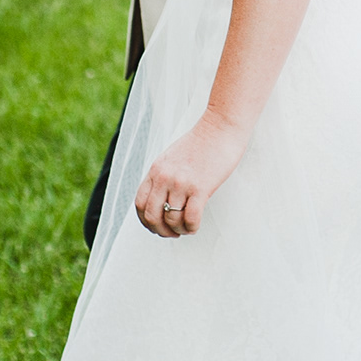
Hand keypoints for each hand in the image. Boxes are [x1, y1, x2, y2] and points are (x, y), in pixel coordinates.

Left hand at [136, 116, 247, 237]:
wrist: (221, 126)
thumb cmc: (202, 142)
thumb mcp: (172, 157)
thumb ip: (163, 176)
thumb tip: (163, 200)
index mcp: (155, 169)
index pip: (140, 204)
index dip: (146, 221)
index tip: (157, 226)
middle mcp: (164, 177)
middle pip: (151, 216)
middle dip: (160, 230)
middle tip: (172, 233)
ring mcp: (181, 183)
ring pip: (171, 220)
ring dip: (178, 231)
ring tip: (186, 229)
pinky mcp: (200, 187)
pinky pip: (190, 219)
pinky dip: (191, 228)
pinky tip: (195, 226)